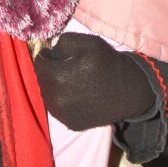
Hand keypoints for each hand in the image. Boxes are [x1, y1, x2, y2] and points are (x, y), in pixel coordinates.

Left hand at [34, 33, 154, 129]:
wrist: (128, 90)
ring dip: (54, 88)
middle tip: (65, 69)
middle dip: (50, 73)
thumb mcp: (87, 42)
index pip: (39, 64)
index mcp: (58, 77)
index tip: (56, 57)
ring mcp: (63, 115)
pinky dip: (62, 102)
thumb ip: (62, 42)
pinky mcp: (70, 124)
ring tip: (71, 82)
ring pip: (47, 96)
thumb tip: (50, 53)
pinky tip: (75, 95)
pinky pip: (57, 110)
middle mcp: (57, 99)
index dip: (47, 58)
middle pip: (42, 81)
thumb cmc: (107, 63)